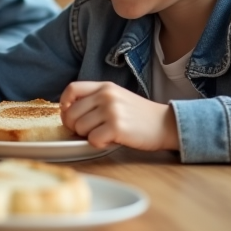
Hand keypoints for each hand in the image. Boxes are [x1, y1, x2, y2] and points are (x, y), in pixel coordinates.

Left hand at [59, 81, 179, 151]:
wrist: (166, 124)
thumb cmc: (138, 115)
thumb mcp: (116, 97)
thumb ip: (95, 99)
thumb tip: (67, 111)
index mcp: (104, 86)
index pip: (72, 89)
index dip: (64, 104)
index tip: (69, 114)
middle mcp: (106, 95)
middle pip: (71, 113)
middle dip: (74, 127)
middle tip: (88, 131)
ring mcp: (111, 110)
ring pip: (80, 128)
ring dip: (88, 136)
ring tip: (104, 134)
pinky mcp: (117, 127)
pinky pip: (92, 140)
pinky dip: (98, 144)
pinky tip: (110, 141)